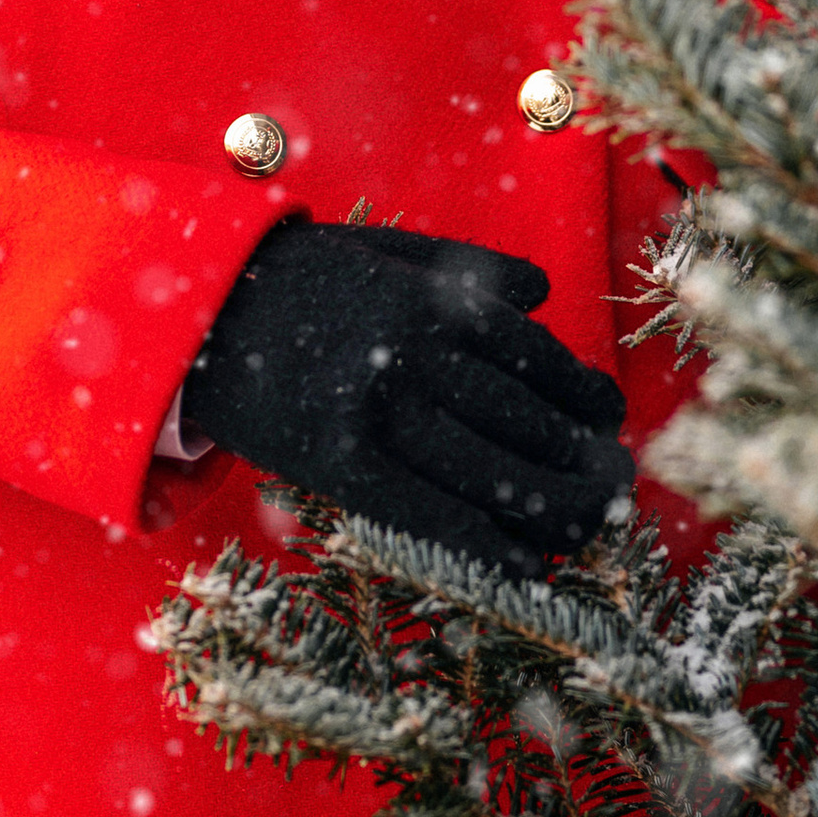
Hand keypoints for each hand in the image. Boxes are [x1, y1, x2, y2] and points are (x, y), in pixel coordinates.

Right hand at [182, 220, 633, 575]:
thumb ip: (468, 265)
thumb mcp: (387, 251)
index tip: (609, 419)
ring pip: (489, 472)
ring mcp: (380, 416)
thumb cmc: (300, 280)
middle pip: (524, 420)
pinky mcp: (341, 466)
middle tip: (619, 485)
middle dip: (580, 459)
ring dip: (552, 509)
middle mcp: (418, 357)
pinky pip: (429, 514)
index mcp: (435, 302)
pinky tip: (526, 565)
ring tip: (590, 528)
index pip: (534, 357)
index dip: (581, 394)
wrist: (198, 312)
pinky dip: (486, 546)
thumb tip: (543, 292)